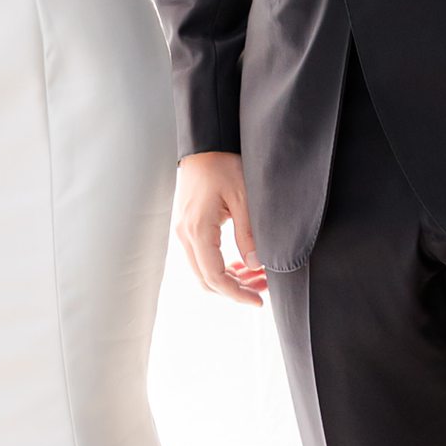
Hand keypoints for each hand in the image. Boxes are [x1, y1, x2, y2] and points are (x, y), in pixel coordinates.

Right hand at [174, 150, 265, 305]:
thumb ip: (249, 234)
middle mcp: (185, 235)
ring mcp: (183, 232)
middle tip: (262, 290)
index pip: (214, 277)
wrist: (204, 144)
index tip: (258, 300)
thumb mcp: (243, 198)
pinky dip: (220, 266)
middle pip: (206, 280)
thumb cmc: (223, 164)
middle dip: (235, 290)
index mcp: (198, 230)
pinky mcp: (187, 227)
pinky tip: (241, 264)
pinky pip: (202, 257)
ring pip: (203, 271)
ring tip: (257, 277)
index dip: (237, 294)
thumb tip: (255, 266)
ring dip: (229, 279)